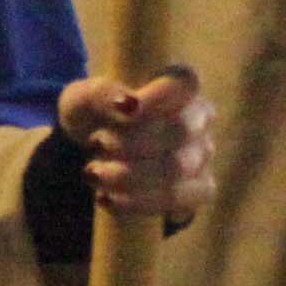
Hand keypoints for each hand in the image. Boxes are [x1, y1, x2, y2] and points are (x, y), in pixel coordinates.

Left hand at [57, 66, 211, 223]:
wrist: (93, 155)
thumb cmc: (93, 116)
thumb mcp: (82, 99)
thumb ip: (101, 95)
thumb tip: (127, 104)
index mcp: (179, 83)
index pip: (184, 84)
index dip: (159, 97)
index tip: (125, 110)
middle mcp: (199, 117)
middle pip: (180, 131)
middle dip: (132, 142)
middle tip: (97, 144)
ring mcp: (203, 155)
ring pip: (176, 170)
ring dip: (127, 175)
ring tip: (93, 173)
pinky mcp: (199, 190)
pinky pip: (179, 201)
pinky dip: (137, 202)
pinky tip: (106, 198)